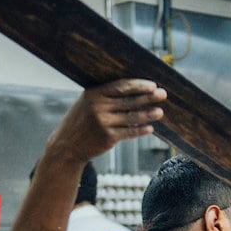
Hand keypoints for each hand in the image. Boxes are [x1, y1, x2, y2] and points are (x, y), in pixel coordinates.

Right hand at [45, 79, 166, 163]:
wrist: (67, 146)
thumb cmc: (81, 122)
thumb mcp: (87, 103)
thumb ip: (105, 95)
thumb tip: (133, 89)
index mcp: (94, 93)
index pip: (121, 87)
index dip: (139, 86)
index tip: (152, 85)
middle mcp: (98, 107)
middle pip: (129, 101)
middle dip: (148, 98)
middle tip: (163, 94)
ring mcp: (103, 123)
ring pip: (132, 117)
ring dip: (148, 114)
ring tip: (160, 112)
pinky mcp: (108, 138)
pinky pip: (129, 132)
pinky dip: (141, 130)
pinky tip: (150, 128)